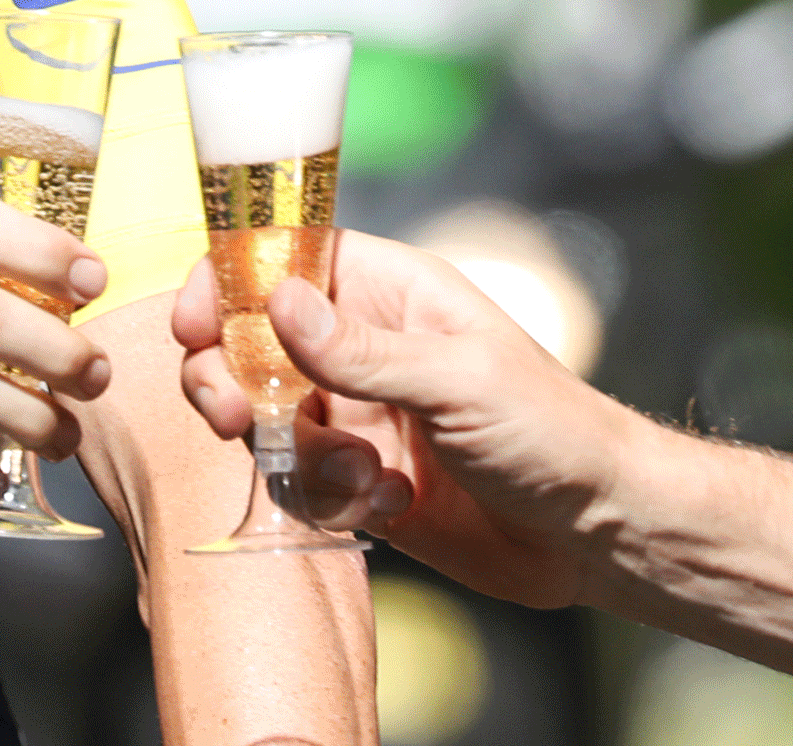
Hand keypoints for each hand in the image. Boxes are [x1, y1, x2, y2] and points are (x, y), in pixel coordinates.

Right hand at [173, 230, 647, 608]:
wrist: (599, 535)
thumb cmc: (554, 431)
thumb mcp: (458, 380)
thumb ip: (361, 349)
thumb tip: (276, 301)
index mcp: (386, 291)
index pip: (279, 257)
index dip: (225, 280)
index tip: (192, 321)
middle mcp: (359, 346)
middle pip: (246, 339)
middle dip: (225, 377)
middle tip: (229, 415)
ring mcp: (353, 412)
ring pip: (260, 416)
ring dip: (287, 450)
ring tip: (354, 473)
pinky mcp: (354, 478)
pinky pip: (295, 481)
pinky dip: (323, 498)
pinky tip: (385, 504)